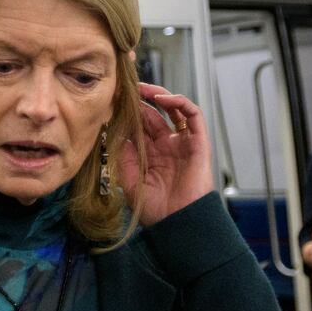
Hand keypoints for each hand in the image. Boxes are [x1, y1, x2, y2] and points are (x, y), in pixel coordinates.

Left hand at [116, 82, 211, 225]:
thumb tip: (116, 131)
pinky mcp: (198, 142)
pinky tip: (161, 99)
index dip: (128, 113)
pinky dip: (179, 102)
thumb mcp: (128, 181)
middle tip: (124, 89)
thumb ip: (122, 156)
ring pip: (173, 109)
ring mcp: (182, 142)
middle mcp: (166, 146)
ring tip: (141, 88)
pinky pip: (193, 115)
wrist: (179, 222)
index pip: (139, 126)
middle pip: (153, 114)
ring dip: (158, 95)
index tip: (113, 101)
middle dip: (139, 100)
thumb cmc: (155, 210)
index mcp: (150, 155)